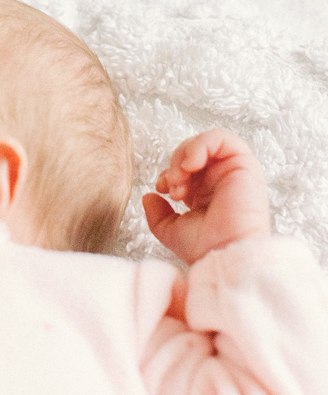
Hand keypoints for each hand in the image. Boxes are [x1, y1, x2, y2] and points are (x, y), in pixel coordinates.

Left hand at [143, 128, 270, 265]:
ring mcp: (233, 171)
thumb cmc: (204, 248)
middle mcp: (220, 179)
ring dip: (186, 154)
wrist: (223, 257)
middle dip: (175, 164)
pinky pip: (223, 138)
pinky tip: (191, 164)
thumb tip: (148, 197)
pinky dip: (201, 144)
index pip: (184, 165)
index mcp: (205, 192)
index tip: (161, 188)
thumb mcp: (171, 230)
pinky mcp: (245, 165)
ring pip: (205, 142)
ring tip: (181, 177)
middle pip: (192, 151)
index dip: (168, 171)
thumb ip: (158, 213)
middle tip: (173, 187)